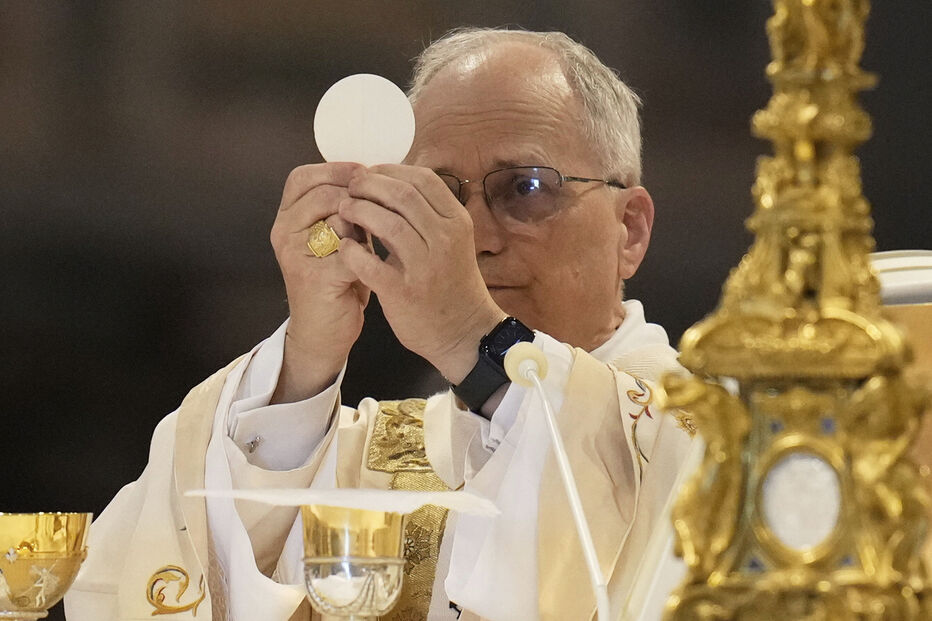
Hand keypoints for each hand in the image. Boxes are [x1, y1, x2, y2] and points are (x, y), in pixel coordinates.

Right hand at [269, 162, 371, 402]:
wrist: (324, 332)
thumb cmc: (338, 280)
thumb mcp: (339, 237)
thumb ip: (347, 208)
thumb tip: (376, 176)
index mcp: (287, 217)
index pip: (303, 177)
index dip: (336, 170)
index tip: (367, 172)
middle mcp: (284, 232)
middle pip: (322, 194)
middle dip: (358, 198)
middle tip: (380, 208)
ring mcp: (295, 255)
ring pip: (337, 220)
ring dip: (364, 226)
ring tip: (375, 239)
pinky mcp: (313, 278)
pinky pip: (350, 253)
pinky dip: (370, 256)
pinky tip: (379, 261)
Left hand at [337, 164, 504, 382]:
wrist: (464, 332)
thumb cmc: (450, 282)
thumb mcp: (449, 241)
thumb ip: (425, 214)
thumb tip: (388, 183)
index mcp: (457, 221)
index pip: (422, 179)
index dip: (390, 170)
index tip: (369, 173)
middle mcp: (445, 239)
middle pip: (403, 194)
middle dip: (370, 185)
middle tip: (350, 187)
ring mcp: (426, 266)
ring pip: (388, 223)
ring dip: (358, 211)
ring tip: (343, 210)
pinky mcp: (404, 292)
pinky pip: (370, 264)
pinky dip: (353, 251)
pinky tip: (346, 246)